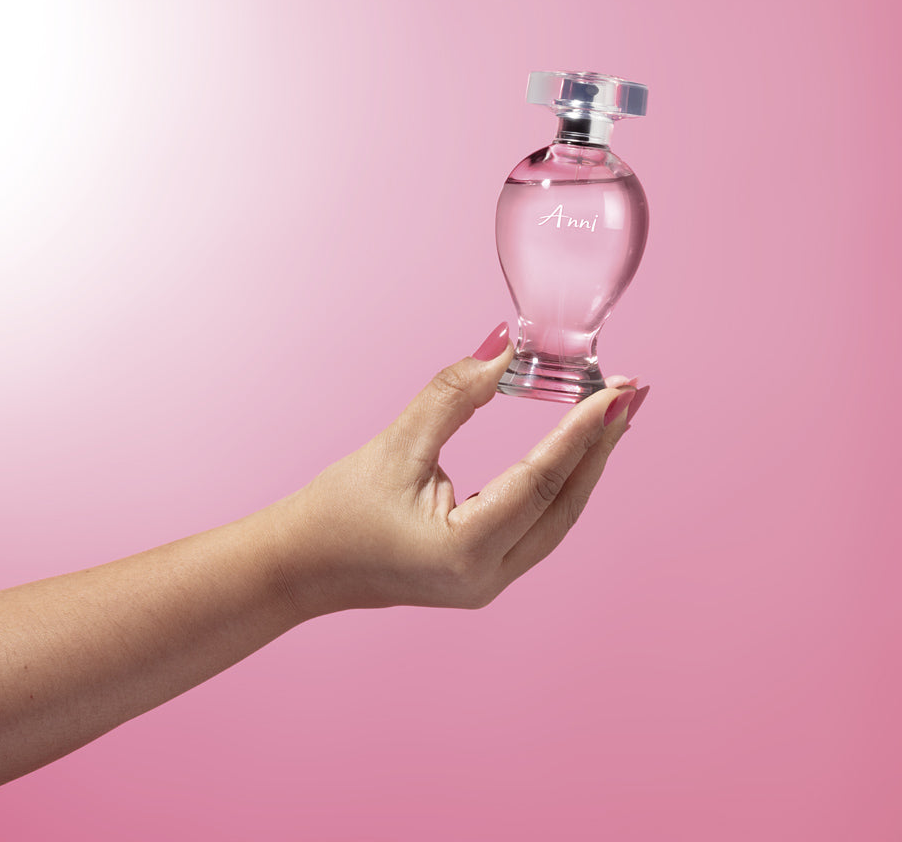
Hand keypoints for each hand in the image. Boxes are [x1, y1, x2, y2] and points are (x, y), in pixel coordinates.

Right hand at [268, 324, 648, 616]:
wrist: (302, 566)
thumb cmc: (338, 510)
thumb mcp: (396, 445)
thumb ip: (455, 395)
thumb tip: (505, 349)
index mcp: (466, 552)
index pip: (541, 480)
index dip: (581, 430)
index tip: (616, 390)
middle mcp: (487, 578)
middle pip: (564, 505)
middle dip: (600, 447)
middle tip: (631, 396)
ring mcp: (487, 583)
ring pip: (556, 519)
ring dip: (585, 466)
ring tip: (612, 418)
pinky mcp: (481, 574)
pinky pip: (538, 526)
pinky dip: (559, 485)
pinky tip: (573, 454)